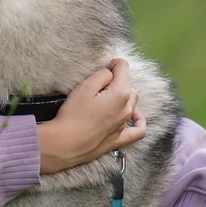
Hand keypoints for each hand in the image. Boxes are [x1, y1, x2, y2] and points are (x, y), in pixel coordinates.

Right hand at [36, 58, 146, 173]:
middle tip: (98, 83)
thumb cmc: (73, 113)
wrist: (66, 143)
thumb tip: (111, 72)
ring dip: (123, 95)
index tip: (101, 68)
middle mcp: (127, 108)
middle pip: (128, 85)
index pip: (123, 67)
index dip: (112, 63)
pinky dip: (139, 120)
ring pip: (132, 103)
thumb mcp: (85, 86)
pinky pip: (138, 130)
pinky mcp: (120, 138)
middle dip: (117, 80)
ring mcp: (125, 124)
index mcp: (121, 93)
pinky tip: (134, 116)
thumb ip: (102, 74)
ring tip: (106, 97)